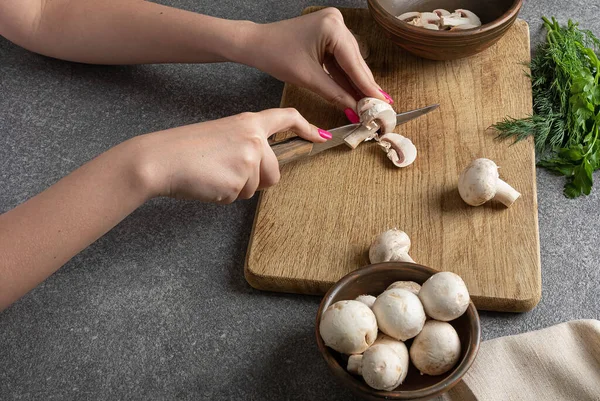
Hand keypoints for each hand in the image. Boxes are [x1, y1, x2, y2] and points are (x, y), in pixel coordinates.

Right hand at [134, 108, 327, 203]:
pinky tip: (210, 183)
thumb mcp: (222, 134)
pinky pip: (240, 197)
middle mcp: (254, 139)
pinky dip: (225, 195)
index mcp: (248, 123)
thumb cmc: (186, 149)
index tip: (318, 135)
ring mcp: (249, 160)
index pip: (285, 118)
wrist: (162, 159)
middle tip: (228, 172)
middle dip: (258, 181)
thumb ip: (247, 145)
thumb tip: (262, 168)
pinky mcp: (240, 181)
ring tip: (214, 174)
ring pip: (256, 187)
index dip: (305, 126)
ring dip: (238, 188)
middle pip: (275, 172)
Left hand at [239, 8, 392, 116]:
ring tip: (369, 104)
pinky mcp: (328, 33)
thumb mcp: (308, 79)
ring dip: (356, 83)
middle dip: (364, 86)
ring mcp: (333, 26)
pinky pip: (340, 59)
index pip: (354, 64)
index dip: (368, 87)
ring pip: (349, 62)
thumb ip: (335, 94)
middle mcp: (337, 21)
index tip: (382, 104)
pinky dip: (344, 76)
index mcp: (332, 27)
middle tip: (379, 107)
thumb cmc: (275, 55)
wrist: (256, 44)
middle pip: (355, 62)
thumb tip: (355, 109)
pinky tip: (354, 93)